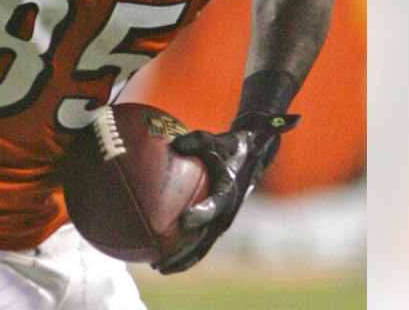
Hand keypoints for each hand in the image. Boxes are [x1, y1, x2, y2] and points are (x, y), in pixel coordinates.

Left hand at [152, 114, 298, 273]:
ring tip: (157, 267)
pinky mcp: (216, 221)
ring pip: (200, 246)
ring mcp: (221, 220)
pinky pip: (198, 239)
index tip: (183, 221)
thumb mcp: (215, 140)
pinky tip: (160, 252)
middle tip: (160, 264)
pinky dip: (182, 249)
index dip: (200, 214)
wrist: (252, 156)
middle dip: (183, 255)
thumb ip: (195, 142)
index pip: (214, 207)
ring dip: (181, 259)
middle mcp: (226, 213)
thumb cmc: (229, 147)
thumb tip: (173, 145)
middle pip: (204, 241)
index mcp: (228, 193)